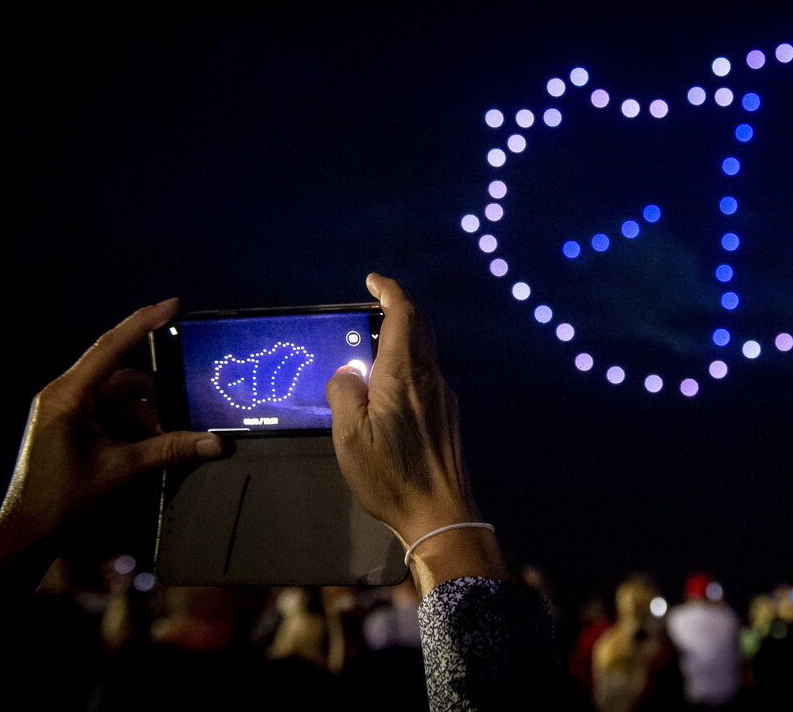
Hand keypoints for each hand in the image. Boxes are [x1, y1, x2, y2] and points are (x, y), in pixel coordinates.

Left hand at [0, 300, 222, 572]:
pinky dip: (140, 427)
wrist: (29, 534)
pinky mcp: (79, 429)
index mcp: (68, 394)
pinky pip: (118, 416)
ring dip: (151, 416)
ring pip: (126, 399)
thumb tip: (216, 442)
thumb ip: (170, 450)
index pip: (112, 347)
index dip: (144, 322)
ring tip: (174, 436)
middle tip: (190, 404)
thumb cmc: (61, 498)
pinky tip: (158, 444)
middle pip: (126, 378)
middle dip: (159, 395)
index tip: (173, 305)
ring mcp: (72, 412)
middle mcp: (68, 396)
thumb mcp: (122, 469)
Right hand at [326, 274, 503, 591]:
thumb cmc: (390, 475)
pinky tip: (392, 383)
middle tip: (374, 304)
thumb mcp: (348, 436)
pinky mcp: (448, 416)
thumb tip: (349, 371)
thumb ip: (344, 393)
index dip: (390, 291)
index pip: (404, 315)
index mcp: (404, 374)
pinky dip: (410, 361)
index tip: (374, 281)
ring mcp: (444, 397)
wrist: (441, 513)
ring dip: (405, 336)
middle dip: (399, 308)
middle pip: (421, 327)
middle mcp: (430, 377)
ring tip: (376, 344)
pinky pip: (429, 373)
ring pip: (427, 350)